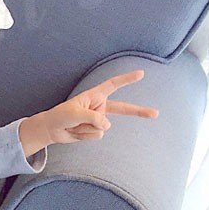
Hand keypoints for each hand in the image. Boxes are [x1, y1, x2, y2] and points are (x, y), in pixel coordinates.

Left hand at [43, 69, 159, 144]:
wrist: (52, 130)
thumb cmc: (61, 116)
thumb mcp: (75, 113)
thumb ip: (93, 117)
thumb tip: (106, 126)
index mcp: (94, 96)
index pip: (113, 85)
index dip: (126, 79)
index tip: (141, 73)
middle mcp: (99, 107)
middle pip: (123, 108)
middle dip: (138, 112)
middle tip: (156, 114)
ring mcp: (98, 119)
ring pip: (103, 127)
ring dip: (86, 128)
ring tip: (74, 124)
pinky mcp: (95, 130)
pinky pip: (97, 136)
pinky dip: (85, 135)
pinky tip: (76, 132)